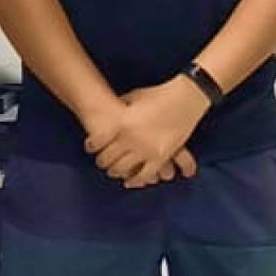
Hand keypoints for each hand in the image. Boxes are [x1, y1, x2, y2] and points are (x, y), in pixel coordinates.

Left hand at [84, 79, 209, 188]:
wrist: (186, 99)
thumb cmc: (159, 94)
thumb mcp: (134, 97)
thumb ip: (121, 107)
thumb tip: (111, 113)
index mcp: (122, 123)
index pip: (98, 141)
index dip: (91, 145)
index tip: (90, 147)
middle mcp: (131, 139)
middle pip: (108, 158)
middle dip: (102, 161)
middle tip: (101, 161)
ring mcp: (146, 150)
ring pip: (122, 169)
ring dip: (115, 171)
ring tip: (113, 170)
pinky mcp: (160, 157)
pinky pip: (144, 175)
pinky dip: (134, 180)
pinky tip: (129, 181)